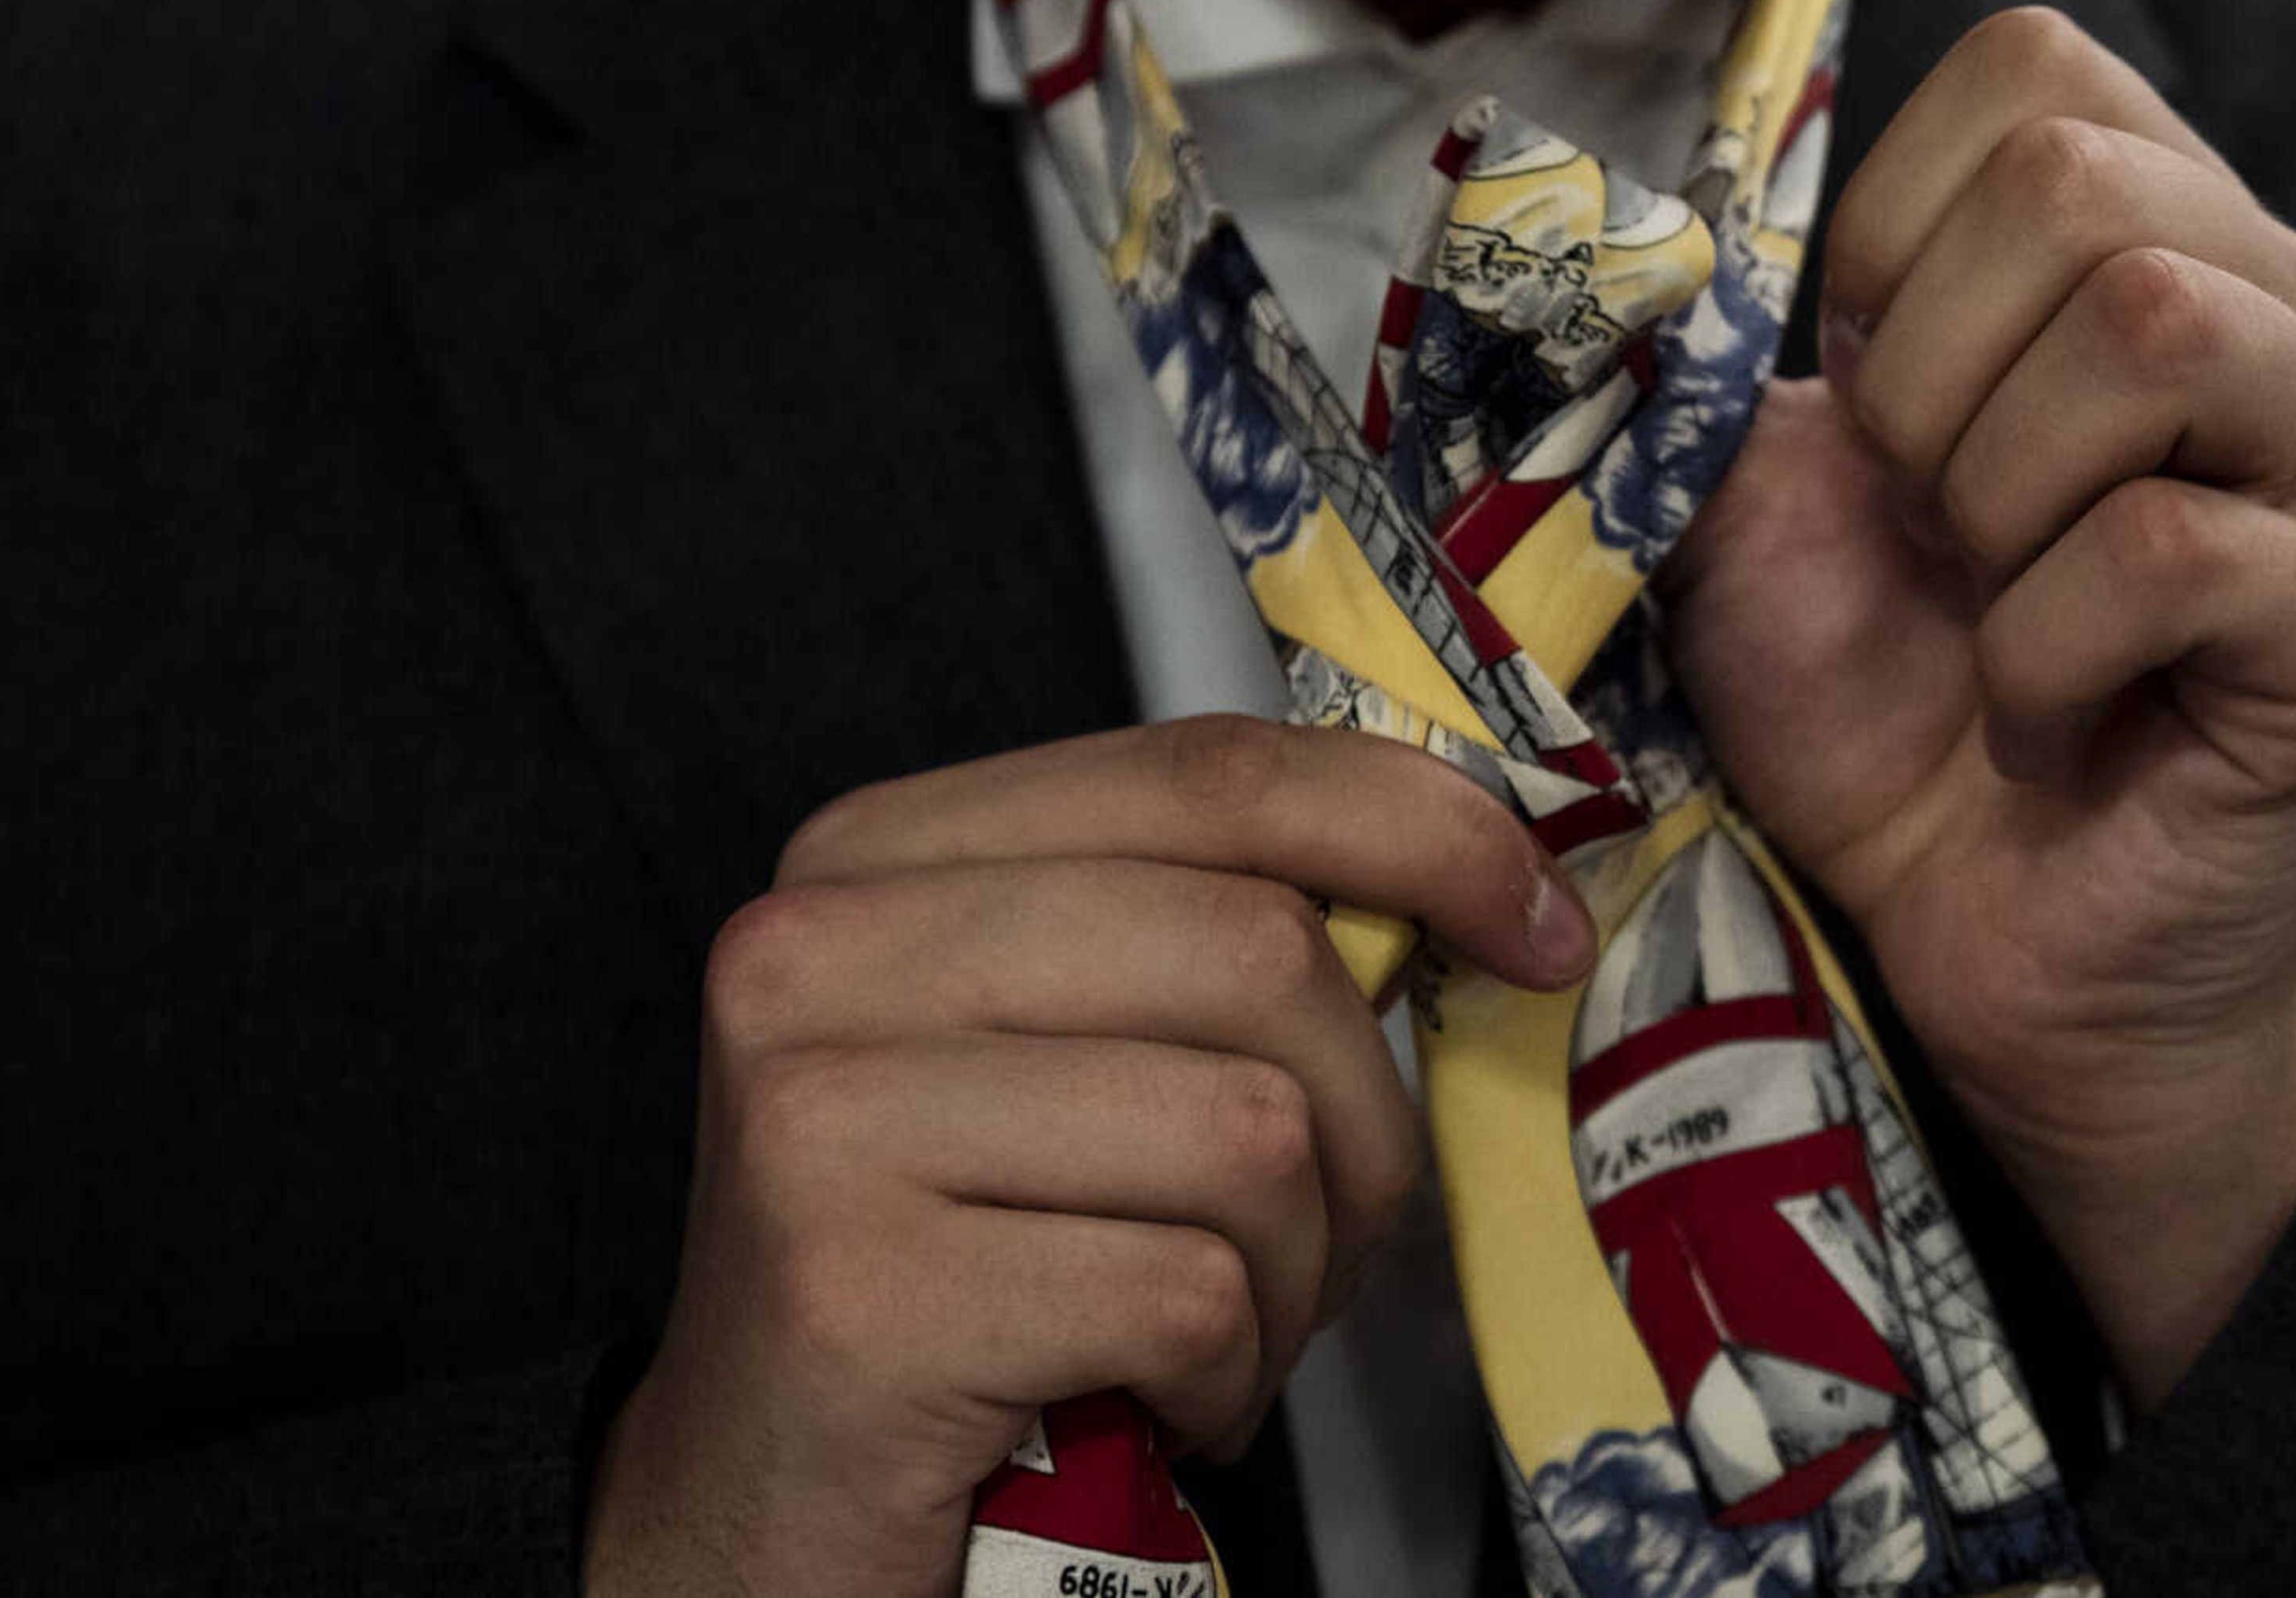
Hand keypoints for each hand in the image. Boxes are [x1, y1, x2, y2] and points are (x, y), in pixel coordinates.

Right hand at [581, 718, 1595, 1596]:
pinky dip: (1224, 1375)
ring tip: (1217, 1330)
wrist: (756, 1525)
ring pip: (1251, 1129)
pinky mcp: (861, 1294)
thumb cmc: (958, 1281)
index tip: (1539, 919)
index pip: (1209, 773)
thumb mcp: (1061, 1059)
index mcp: (881, 856)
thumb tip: (1479, 881)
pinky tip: (1157, 1401)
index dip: (1420, 828)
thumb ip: (1205, 941)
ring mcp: (824, 1118)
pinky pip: (1190, 1292)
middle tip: (1318, 1240)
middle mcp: (822, 953)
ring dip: (1293, 1273)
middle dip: (1361, 1122)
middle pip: (1258, 950)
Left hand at [1668, 7, 2295, 1399]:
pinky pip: (2169, 551)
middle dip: (1929, 380)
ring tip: (1994, 616)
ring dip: (1994, 499)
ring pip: (2153, 328)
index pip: (2036, 69)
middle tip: (1936, 536)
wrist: (1978, 941)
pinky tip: (2046, 721)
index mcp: (2163, 238)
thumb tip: (1651, 237)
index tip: (1873, 401)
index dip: (1890, 231)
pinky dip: (2043, 653)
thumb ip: (1730, 348)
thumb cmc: (1887, 701)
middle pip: (2083, 184)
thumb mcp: (1764, 495)